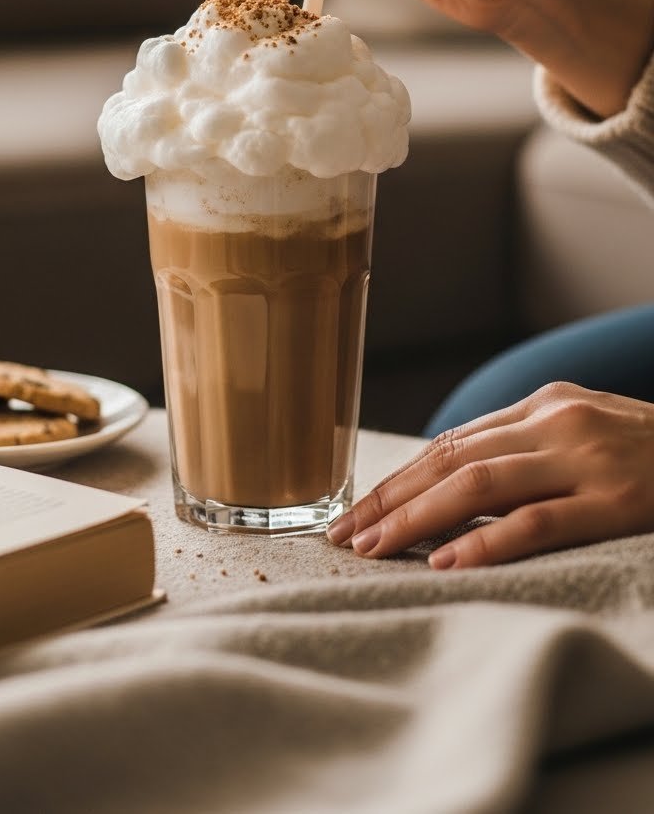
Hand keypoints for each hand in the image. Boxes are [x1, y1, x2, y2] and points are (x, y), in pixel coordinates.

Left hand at [327, 381, 653, 567]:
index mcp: (546, 405)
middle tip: (344, 538)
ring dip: (416, 519)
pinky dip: (486, 542)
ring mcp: (587, 459)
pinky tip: (446, 563)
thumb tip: (452, 481)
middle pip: (452, 460)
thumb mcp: (587, 432)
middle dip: (389, 500)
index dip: (396, 479)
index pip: (451, 443)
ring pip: (480, 484)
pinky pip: (538, 522)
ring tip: (375, 550)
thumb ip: (528, 446)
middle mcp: (558, 422)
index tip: (353, 512)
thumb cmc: (652, 455)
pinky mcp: (616, 501)